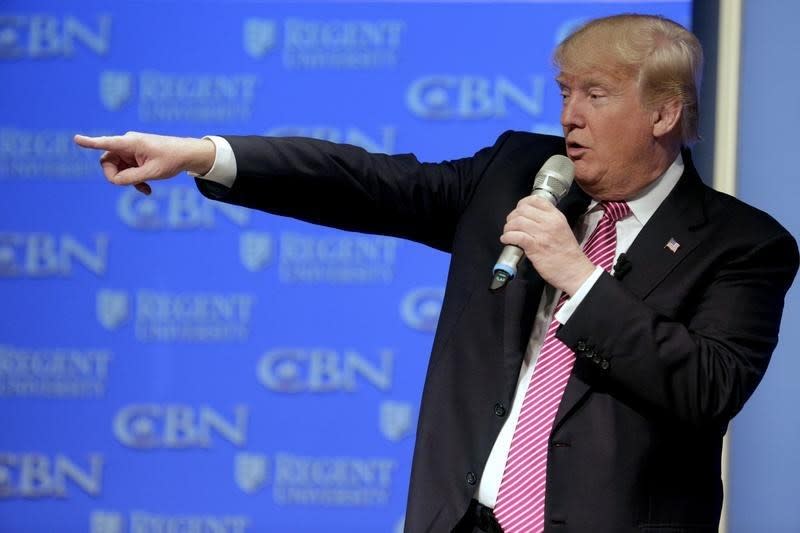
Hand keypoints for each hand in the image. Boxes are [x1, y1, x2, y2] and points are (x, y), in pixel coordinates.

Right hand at [73, 131, 215, 194]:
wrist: (187, 154)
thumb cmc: (172, 159)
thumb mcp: (152, 173)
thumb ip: (131, 178)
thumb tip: (114, 181)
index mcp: (131, 142)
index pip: (106, 143)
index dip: (90, 143)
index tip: (76, 139)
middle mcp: (127, 143)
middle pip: (107, 162)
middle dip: (116, 176)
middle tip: (132, 185)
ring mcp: (130, 150)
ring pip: (117, 168)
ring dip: (128, 180)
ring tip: (146, 189)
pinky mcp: (135, 156)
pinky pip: (126, 170)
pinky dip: (134, 180)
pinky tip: (147, 190)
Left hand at [501, 196, 594, 294]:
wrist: (574, 271)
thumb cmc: (567, 253)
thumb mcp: (562, 229)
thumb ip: (548, 221)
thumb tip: (530, 218)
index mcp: (556, 216)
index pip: (536, 200)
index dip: (522, 204)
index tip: (518, 211)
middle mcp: (549, 222)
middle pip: (523, 210)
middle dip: (512, 216)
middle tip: (511, 225)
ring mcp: (542, 234)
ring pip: (517, 222)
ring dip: (508, 227)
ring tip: (508, 233)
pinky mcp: (535, 247)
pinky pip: (516, 236)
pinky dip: (507, 237)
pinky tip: (506, 240)